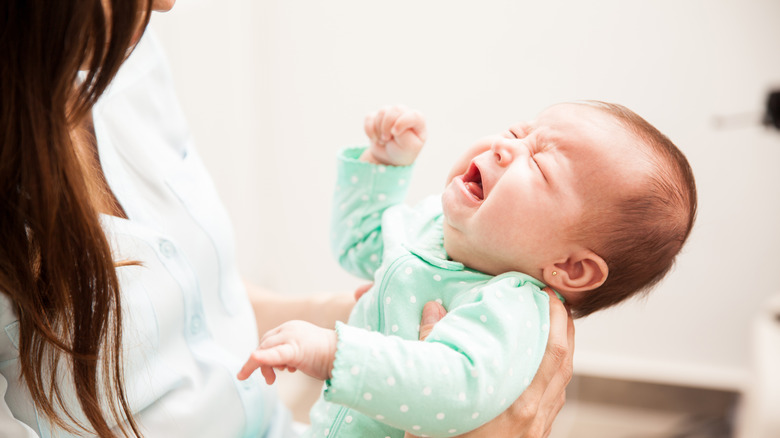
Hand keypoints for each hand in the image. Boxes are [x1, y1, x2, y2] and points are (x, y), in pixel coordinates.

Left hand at [237, 320, 337, 384]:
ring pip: (265, 349)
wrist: (345, 356)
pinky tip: (253, 359)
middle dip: (260, 362)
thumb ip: (290, 353)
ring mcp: (291, 337)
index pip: (269, 339)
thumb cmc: (327, 357)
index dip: (264, 354)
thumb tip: (279, 365)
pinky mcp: (294, 349)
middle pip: (264, 344)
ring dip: (262, 366)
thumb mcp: (303, 351)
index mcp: (291, 327)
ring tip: (271, 380)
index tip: (267, 370)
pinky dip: (262, 358)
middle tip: (269, 380)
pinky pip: (274, 354)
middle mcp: (289, 329)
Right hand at [362, 105, 426, 165]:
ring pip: (382, 112)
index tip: (395, 134)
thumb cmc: (403, 152)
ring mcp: (391, 114)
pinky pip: (369, 118)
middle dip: (388, 126)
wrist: (388, 158)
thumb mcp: (409, 147)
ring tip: (383, 141)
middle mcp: (405, 114)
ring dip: (379, 130)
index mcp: (418, 121)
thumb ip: (405, 134)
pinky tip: (375, 139)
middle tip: (387, 139)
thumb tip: (392, 125)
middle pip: (396, 109)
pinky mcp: (378, 117)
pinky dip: (369, 130)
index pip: (413, 115)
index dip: (401, 123)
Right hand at [405, 288, 573, 437]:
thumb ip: (432, 347)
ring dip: (564, 348)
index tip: (546, 292)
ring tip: (556, 324)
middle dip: (565, 325)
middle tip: (557, 298)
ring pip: (563, 381)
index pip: (551, 350)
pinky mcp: (534, 437)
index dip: (555, 317)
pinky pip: (555, 399)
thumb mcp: (433, 397)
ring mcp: (536, 428)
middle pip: (563, 361)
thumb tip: (433, 308)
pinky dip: (556, 374)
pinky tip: (546, 366)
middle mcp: (533, 414)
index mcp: (515, 401)